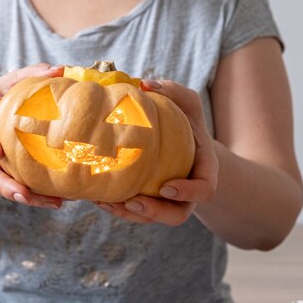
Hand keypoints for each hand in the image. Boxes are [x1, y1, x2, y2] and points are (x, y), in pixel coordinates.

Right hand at [0, 63, 64, 208]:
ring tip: (53, 203)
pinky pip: (22, 188)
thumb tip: (60, 69)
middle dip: (5, 186)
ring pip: (7, 188)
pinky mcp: (10, 175)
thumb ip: (28, 75)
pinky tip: (61, 200)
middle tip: (22, 194)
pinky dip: (39, 197)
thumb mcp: (4, 84)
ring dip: (29, 198)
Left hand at [95, 79, 218, 225]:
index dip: (189, 193)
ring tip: (106, 201)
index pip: (205, 190)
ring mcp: (167, 202)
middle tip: (132, 202)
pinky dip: (116, 207)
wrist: (182, 141)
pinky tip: (97, 196)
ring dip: (128, 214)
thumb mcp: (188, 103)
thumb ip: (174, 92)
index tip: (167, 188)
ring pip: (151, 218)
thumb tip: (145, 84)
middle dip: (154, 212)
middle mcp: (187, 193)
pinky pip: (134, 213)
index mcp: (203, 171)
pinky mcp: (148, 202)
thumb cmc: (186, 121)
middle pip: (177, 215)